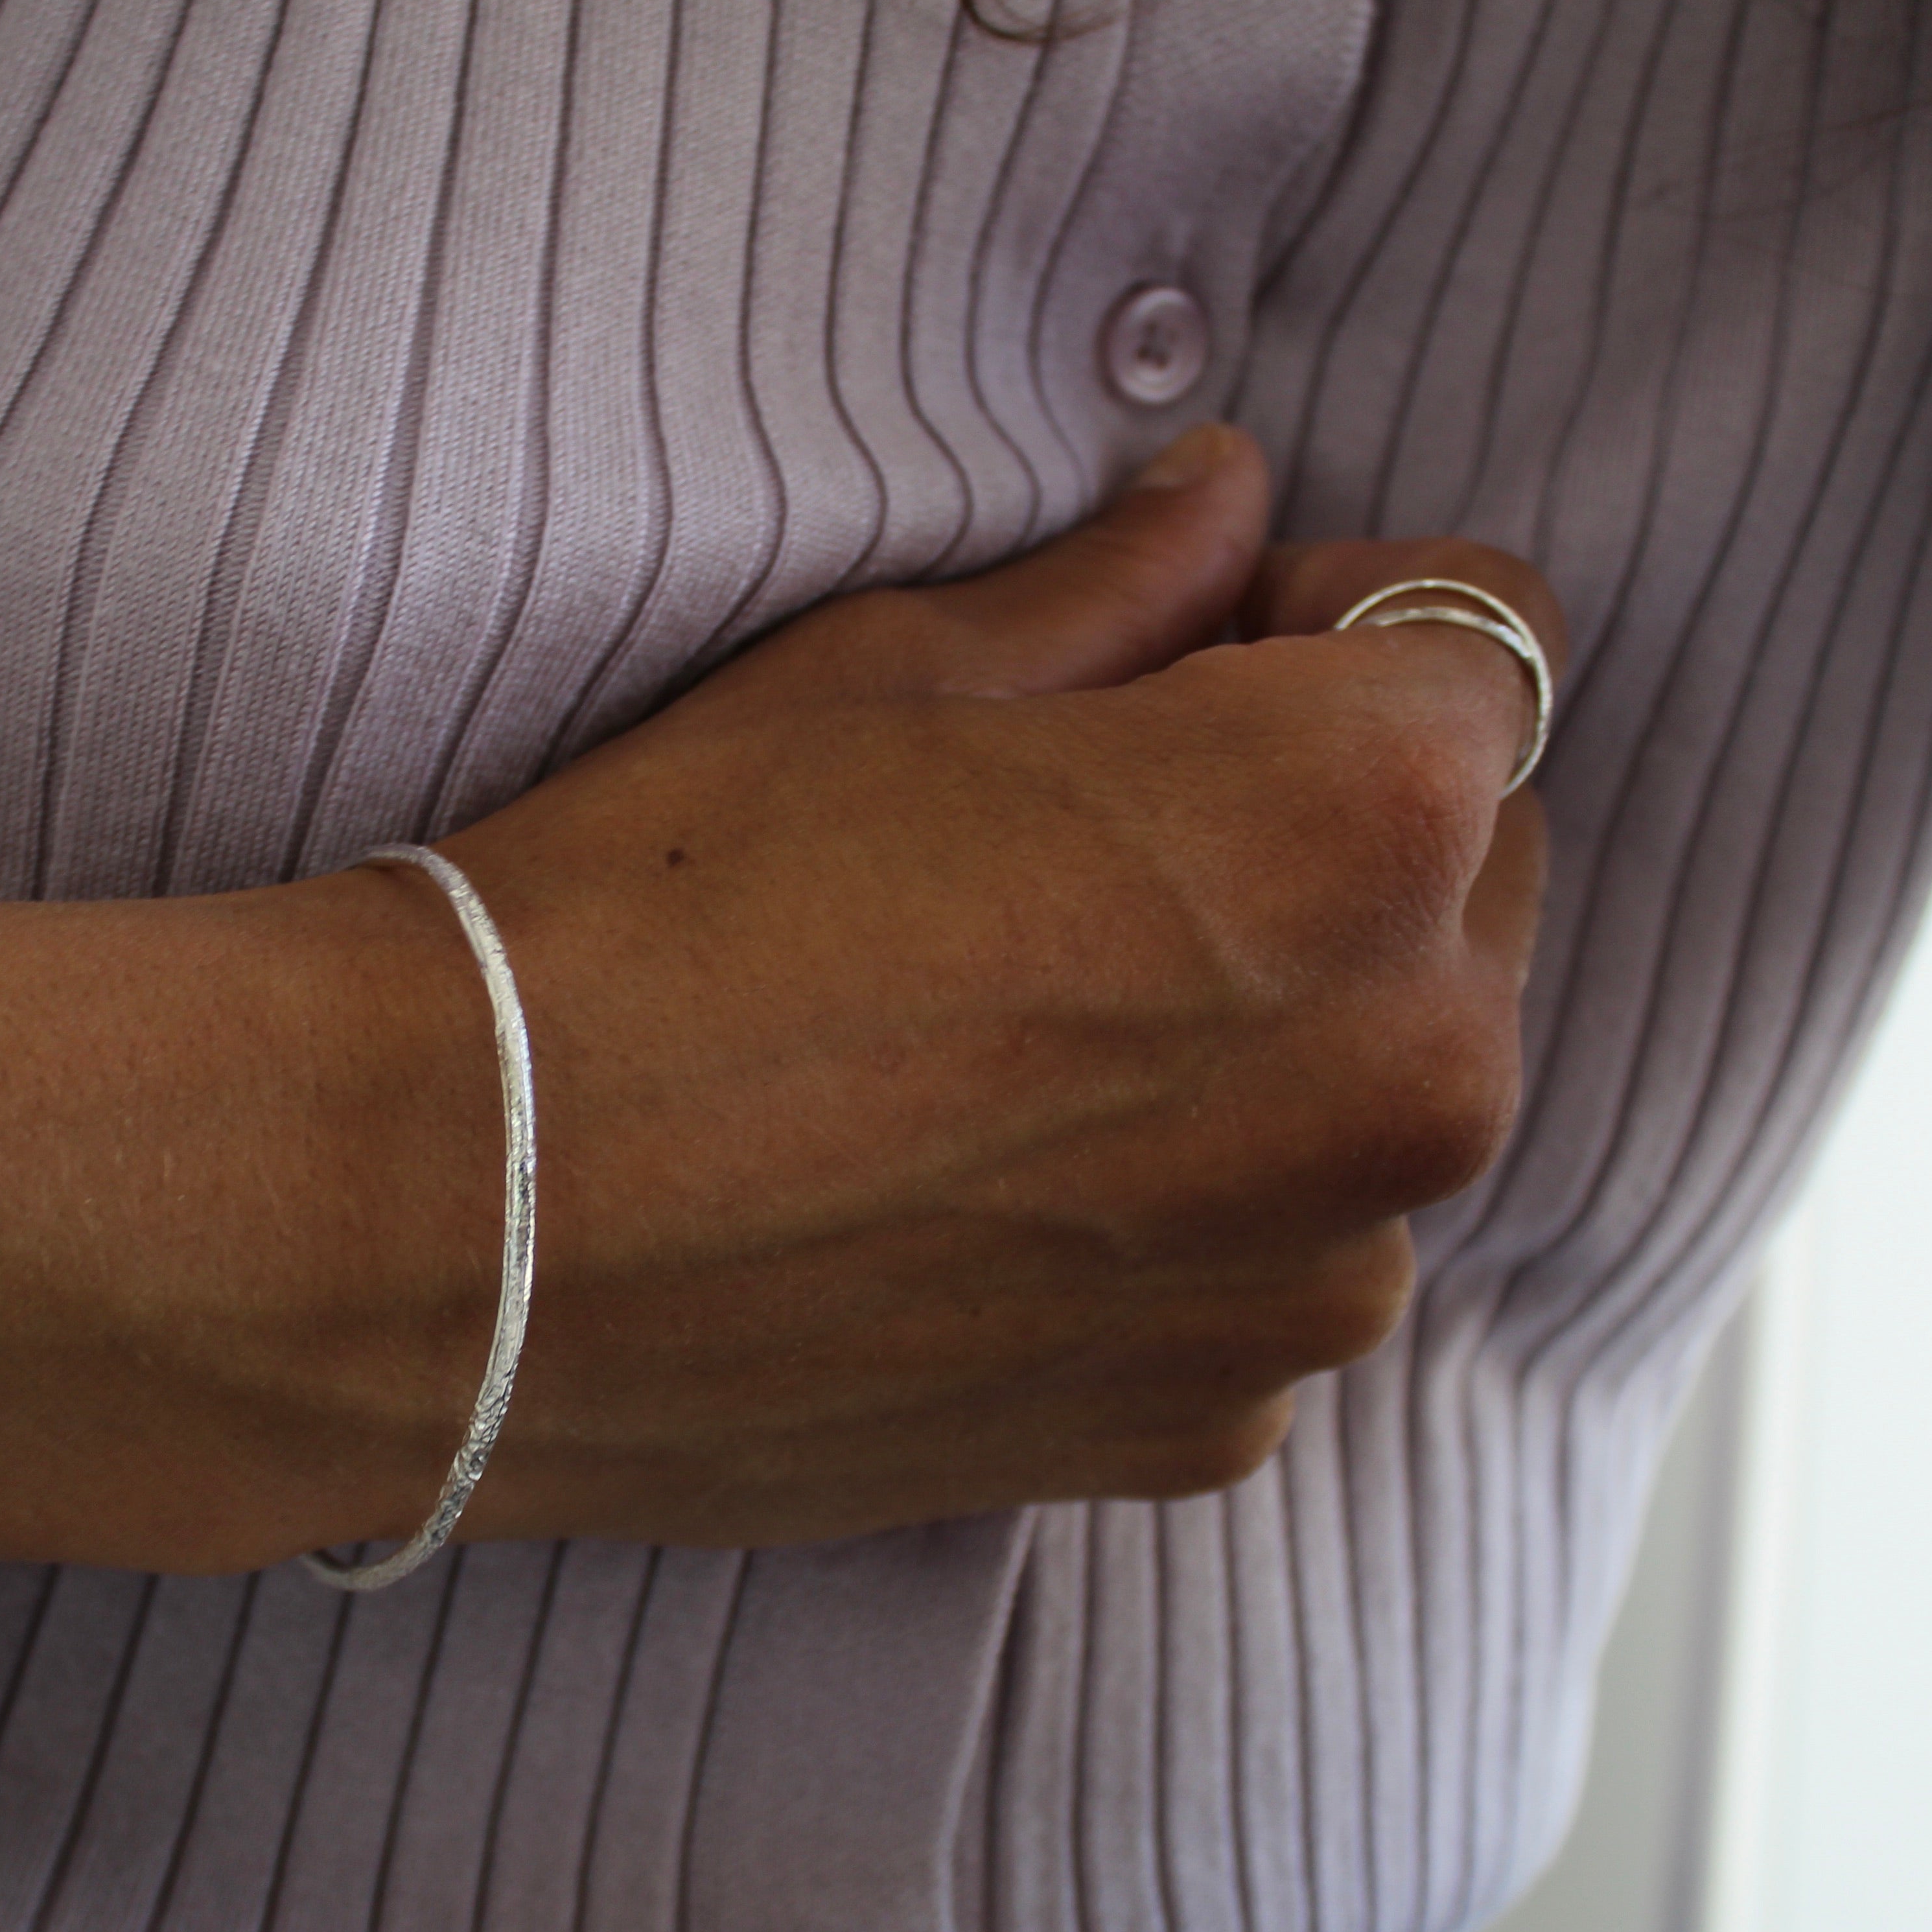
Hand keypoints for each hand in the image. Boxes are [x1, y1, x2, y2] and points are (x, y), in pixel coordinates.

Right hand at [333, 424, 1557, 1550]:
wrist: (448, 1235)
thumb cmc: (639, 926)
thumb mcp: (875, 681)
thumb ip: (1116, 590)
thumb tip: (1222, 507)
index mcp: (1359, 827)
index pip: (1484, 650)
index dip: (1330, 630)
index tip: (1196, 658)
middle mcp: (1408, 1077)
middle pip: (1466, 884)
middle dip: (1328, 838)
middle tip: (1082, 846)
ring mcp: (1311, 1285)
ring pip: (1371, 1092)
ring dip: (1263, 1041)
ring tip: (1008, 1035)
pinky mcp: (1203, 1424)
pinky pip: (1262, 1264)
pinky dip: (1180, 1214)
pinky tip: (976, 1184)